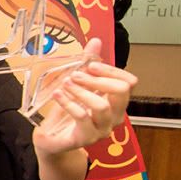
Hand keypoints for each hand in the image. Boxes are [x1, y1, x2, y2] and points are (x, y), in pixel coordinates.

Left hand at [33, 38, 137, 155]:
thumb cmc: (67, 112)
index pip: (129, 82)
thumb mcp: (77, 85)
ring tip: (65, 84)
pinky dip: (68, 103)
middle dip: (97, 79)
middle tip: (75, 75)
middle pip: (121, 91)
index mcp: (116, 102)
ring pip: (102, 106)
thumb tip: (95, 41)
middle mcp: (114, 116)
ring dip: (81, 91)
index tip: (91, 65)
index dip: (112, 71)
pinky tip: (57, 95)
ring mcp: (102, 129)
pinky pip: (82, 117)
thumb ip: (87, 63)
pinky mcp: (86, 138)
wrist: (51, 139)